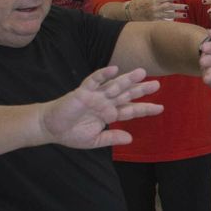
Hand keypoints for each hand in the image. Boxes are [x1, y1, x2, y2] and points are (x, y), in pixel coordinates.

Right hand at [41, 66, 162, 149]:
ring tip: (141, 73)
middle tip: (157, 85)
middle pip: (126, 94)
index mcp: (109, 114)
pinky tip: (114, 69)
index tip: (161, 108)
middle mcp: (104, 103)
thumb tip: (130, 139)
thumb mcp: (95, 140)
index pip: (130, 110)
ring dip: (127, 79)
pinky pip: (94, 81)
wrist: (50, 128)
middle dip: (141, 89)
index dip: (145, 108)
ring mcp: (95, 96)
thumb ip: (112, 138)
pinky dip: (103, 75)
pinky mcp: (82, 92)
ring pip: (114, 85)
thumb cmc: (71, 133)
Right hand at [125, 0, 187, 21]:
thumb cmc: (136, 2)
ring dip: (177, 15)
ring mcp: (154, 15)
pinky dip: (171, 22)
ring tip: (185, 15)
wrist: (128, 13)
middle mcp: (155, 7)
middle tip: (187, 7)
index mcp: (153, 0)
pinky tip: (177, 22)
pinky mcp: (153, 21)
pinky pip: (164, 22)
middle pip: (169, 6)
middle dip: (179, 6)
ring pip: (168, 14)